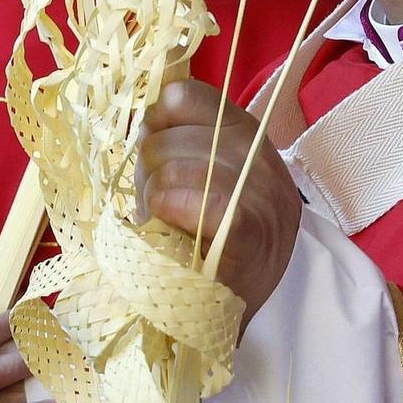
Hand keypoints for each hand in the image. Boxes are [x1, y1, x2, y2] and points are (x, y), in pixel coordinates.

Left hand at [138, 80, 300, 328]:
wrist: (248, 307)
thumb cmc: (210, 239)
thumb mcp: (201, 179)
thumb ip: (176, 146)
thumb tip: (143, 121)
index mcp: (245, 134)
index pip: (186, 96)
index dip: (157, 121)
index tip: (154, 152)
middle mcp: (257, 156)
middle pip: (169, 137)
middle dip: (147, 172)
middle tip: (157, 205)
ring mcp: (258, 194)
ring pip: (173, 170)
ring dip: (153, 200)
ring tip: (163, 226)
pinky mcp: (249, 235)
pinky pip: (199, 203)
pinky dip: (173, 211)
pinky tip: (168, 226)